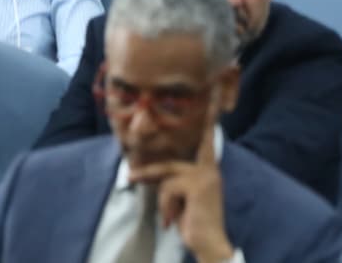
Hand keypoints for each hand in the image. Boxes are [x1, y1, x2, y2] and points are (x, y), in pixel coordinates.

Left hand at [128, 123, 233, 262]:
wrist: (210, 244)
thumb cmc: (195, 223)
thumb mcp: (181, 198)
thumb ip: (172, 182)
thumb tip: (147, 172)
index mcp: (208, 170)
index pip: (206, 141)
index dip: (208, 121)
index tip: (213, 98)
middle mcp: (209, 169)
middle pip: (169, 165)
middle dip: (148, 172)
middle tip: (128, 176)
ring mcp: (205, 176)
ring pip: (167, 177)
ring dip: (162, 200)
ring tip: (167, 219)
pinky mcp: (197, 185)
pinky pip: (168, 188)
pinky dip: (166, 207)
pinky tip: (172, 222)